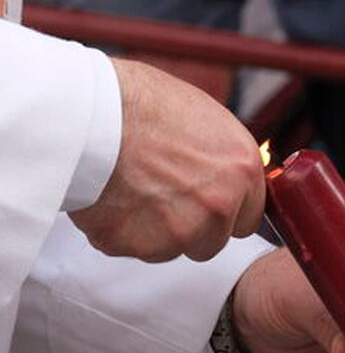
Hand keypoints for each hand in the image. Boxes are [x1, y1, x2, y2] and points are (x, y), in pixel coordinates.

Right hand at [70, 58, 263, 262]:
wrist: (88, 108)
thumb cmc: (143, 103)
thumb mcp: (208, 121)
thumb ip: (225, 163)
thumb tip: (231, 181)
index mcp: (243, 173)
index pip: (249, 221)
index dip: (224, 212)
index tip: (203, 201)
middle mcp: (218, 207)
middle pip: (212, 242)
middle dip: (190, 226)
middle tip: (160, 192)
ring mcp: (178, 230)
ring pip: (170, 249)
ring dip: (153, 230)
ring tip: (131, 187)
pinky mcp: (135, 243)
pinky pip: (129, 246)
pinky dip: (118, 228)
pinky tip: (110, 195)